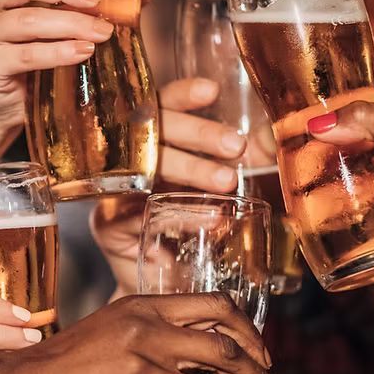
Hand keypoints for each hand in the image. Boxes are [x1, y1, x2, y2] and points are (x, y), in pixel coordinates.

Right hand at [0, 0, 112, 129]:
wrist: (0, 108)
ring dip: (71, 25)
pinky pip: (27, 55)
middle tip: (98, 1)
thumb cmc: (27, 58)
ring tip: (102, 32)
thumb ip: (83, 5)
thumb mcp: (49, 24)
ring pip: (29, 21)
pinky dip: (60, 52)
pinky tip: (83, 53)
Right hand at [0, 293, 281, 373]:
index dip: (249, 333)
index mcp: (140, 307)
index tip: (264, 358)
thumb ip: (144, 334)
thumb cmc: (59, 364)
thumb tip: (191, 355)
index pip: (214, 306)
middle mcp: (142, 332)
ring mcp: (136, 371)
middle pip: (225, 353)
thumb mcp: (106, 330)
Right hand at [91, 77, 247, 294]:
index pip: (161, 107)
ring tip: (228, 183)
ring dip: (190, 171)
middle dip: (197, 135)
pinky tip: (209, 218)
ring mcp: (110, 190)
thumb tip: (267, 147)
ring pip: (148, 170)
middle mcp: (123, 159)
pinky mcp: (106, 224)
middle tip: (236, 146)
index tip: (212, 91)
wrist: (160, 283)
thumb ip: (223, 170)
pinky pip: (142, 214)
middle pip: (152, 133)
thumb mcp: (205, 191)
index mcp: (147, 142)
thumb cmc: (188, 230)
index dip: (183, 95)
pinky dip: (180, 215)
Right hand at [307, 86, 373, 219]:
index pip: (366, 101)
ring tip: (305, 190)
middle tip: (296, 160)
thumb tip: (318, 124)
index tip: (301, 121)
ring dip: (342, 183)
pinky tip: (335, 214)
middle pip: (361, 141)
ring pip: (367, 175)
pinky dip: (360, 210)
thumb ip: (370, 121)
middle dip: (331, 150)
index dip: (335, 109)